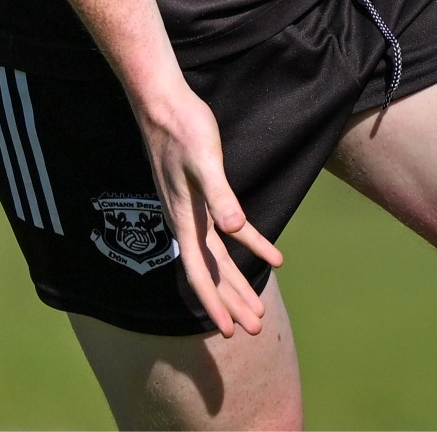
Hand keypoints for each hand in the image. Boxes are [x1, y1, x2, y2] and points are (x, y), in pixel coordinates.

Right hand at [137, 78, 282, 336]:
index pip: (200, 273)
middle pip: (212, 273)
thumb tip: (234, 231)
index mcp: (185, 220)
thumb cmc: (184, 129)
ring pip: (219, 258)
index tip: (228, 332)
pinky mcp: (203, 195)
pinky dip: (250, 243)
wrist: (164, 104)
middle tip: (254, 329)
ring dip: (238, 282)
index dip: (214, 303)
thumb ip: (220, 195)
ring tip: (258, 309)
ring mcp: (195, 210)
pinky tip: (271, 253)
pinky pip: (228, 229)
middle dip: (232, 302)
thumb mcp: (204, 160)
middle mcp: (188, 222)